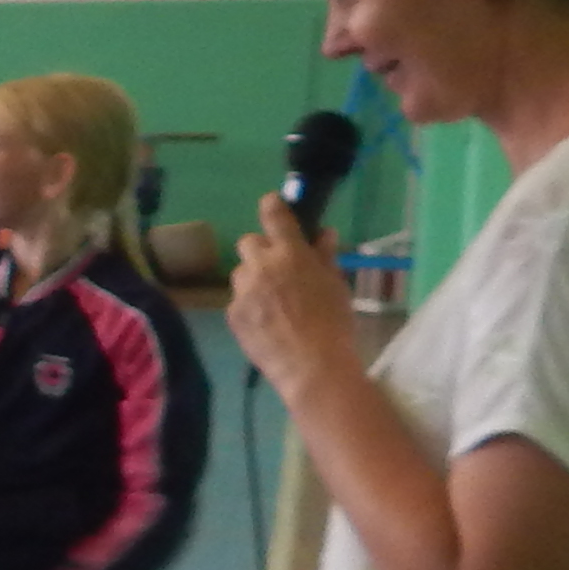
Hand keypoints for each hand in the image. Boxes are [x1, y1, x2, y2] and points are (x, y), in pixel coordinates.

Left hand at [226, 198, 360, 394]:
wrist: (312, 365)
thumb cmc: (334, 323)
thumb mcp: (336, 286)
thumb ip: (325, 257)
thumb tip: (324, 234)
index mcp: (290, 253)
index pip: (274, 215)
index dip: (272, 206)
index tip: (272, 204)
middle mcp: (261, 266)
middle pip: (248, 242)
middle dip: (261, 251)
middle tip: (278, 269)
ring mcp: (243, 290)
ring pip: (241, 273)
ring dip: (253, 279)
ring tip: (273, 302)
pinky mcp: (232, 314)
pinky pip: (238, 300)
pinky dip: (249, 306)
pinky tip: (266, 323)